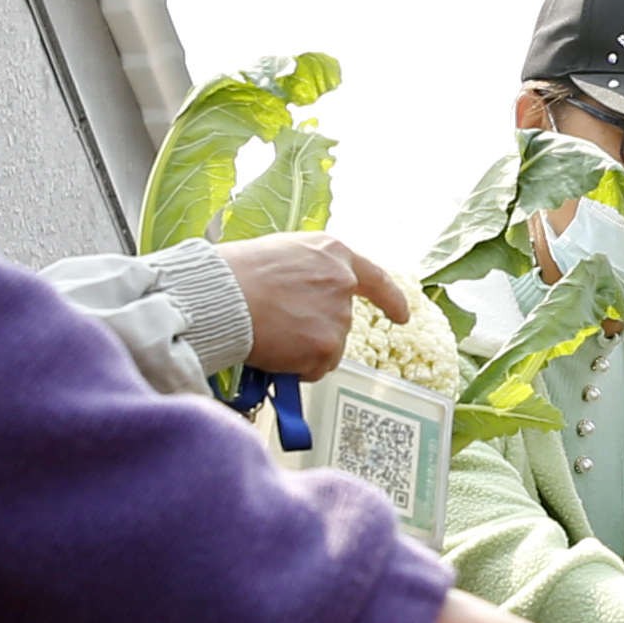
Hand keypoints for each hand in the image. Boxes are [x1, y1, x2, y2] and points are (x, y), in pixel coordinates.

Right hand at [225, 233, 413, 383]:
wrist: (221, 296)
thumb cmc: (235, 273)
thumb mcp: (280, 254)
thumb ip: (307, 273)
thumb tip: (305, 297)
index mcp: (333, 253)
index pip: (375, 278)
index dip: (391, 299)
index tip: (402, 316)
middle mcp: (343, 283)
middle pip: (340, 321)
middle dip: (314, 331)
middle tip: (278, 325)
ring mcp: (338, 317)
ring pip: (326, 348)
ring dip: (302, 349)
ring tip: (269, 332)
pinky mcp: (327, 347)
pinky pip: (314, 369)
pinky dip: (295, 368)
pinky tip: (273, 349)